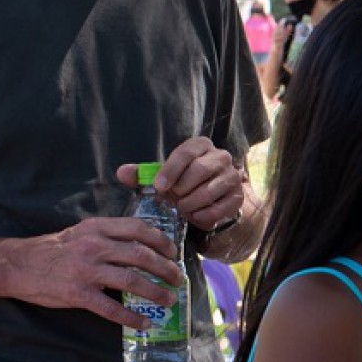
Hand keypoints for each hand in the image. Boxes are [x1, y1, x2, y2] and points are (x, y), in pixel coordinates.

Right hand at [0, 218, 181, 326]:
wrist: (18, 265)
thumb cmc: (56, 249)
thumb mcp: (83, 233)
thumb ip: (111, 236)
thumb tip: (147, 247)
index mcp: (97, 228)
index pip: (139, 229)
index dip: (162, 242)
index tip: (174, 253)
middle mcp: (94, 246)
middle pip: (142, 256)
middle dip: (167, 269)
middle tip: (178, 279)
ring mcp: (86, 270)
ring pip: (132, 281)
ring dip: (157, 292)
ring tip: (169, 300)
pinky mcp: (78, 294)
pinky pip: (111, 308)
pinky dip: (131, 317)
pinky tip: (144, 322)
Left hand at [118, 137, 247, 232]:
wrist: (208, 198)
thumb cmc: (181, 182)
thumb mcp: (161, 176)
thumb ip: (141, 174)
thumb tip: (123, 172)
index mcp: (201, 146)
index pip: (186, 152)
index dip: (171, 170)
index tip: (158, 187)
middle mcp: (221, 156)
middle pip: (200, 169)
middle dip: (181, 189)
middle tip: (173, 199)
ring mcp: (232, 176)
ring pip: (209, 190)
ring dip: (190, 204)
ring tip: (182, 208)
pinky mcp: (238, 196)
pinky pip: (219, 208)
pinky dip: (203, 216)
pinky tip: (194, 216)